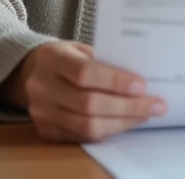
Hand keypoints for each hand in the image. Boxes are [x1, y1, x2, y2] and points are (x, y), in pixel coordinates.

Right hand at [15, 41, 166, 141]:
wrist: (30, 71)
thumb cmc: (65, 57)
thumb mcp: (80, 48)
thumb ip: (104, 61)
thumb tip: (140, 80)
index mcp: (52, 58)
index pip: (84, 73)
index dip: (115, 81)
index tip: (142, 85)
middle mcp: (42, 86)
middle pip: (88, 104)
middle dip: (127, 107)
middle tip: (154, 105)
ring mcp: (41, 111)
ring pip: (86, 125)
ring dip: (121, 122)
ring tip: (144, 115)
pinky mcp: (45, 130)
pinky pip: (81, 137)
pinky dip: (106, 131)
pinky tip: (124, 123)